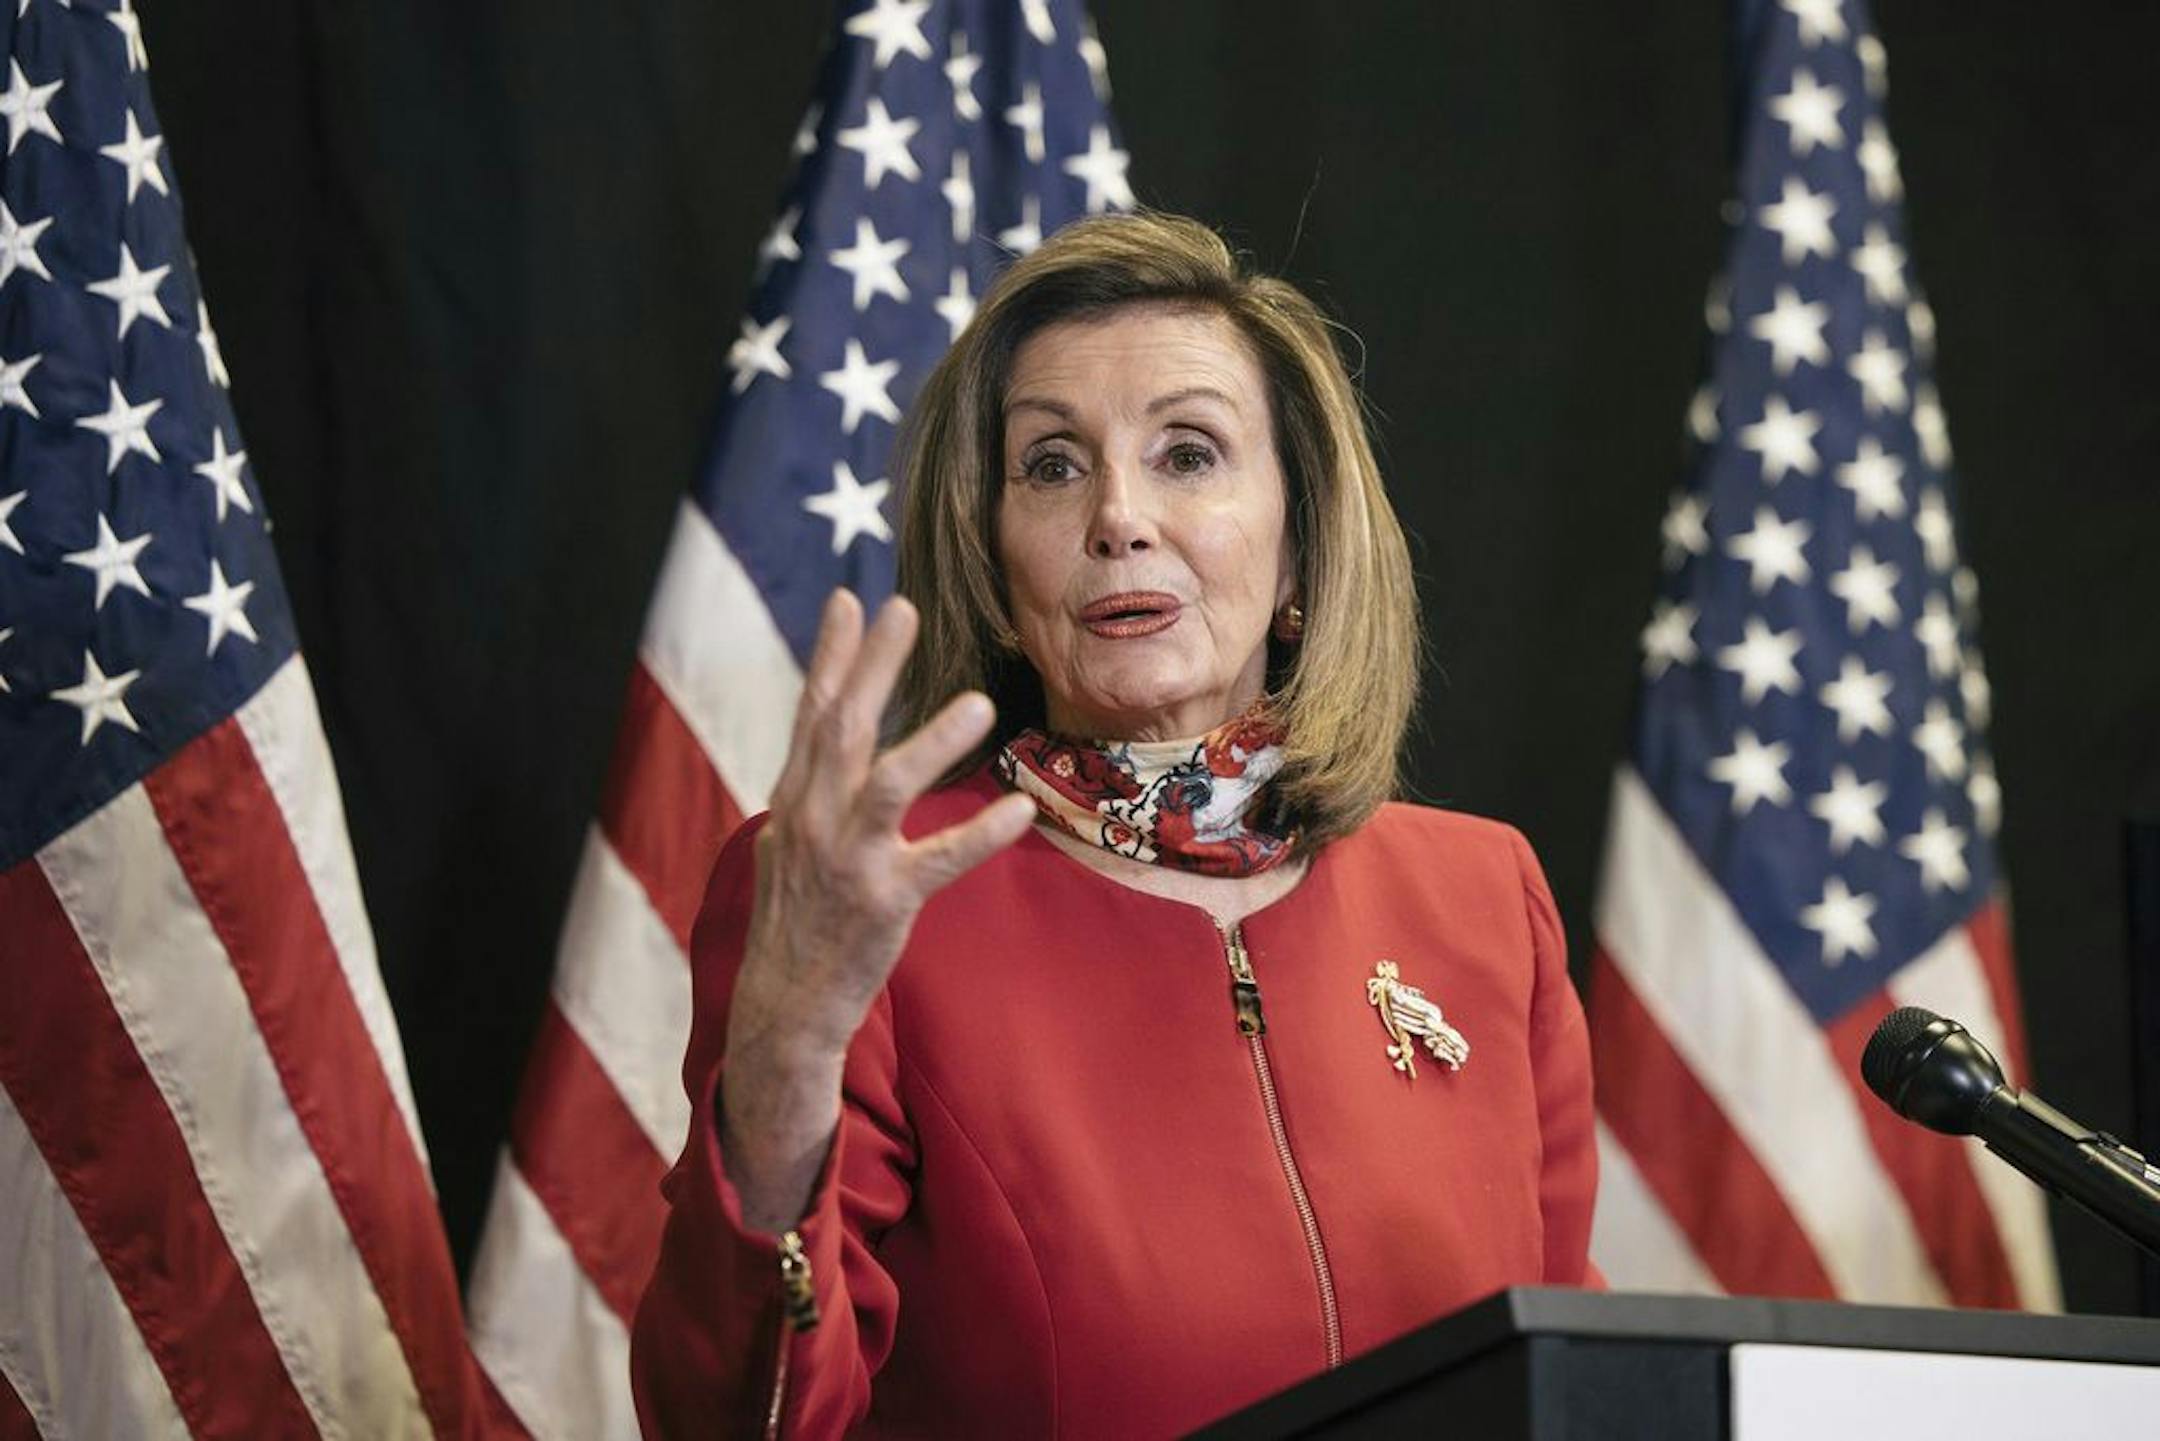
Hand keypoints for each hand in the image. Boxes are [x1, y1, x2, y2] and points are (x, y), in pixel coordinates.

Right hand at [719, 590, 1034, 1227]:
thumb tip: (827, 735)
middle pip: (842, 728)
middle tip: (904, 608)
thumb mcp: (789, 843)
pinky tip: (1018, 811)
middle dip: (872, 666)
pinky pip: (937, 861)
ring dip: (931, 740)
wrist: (783, 1005)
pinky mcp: (883, 904)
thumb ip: (813, 788)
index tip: (851, 599)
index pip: (811, 713)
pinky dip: (978, 835)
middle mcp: (811, 822)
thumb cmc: (797, 919)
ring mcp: (845, 862)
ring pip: (885, 785)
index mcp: (793, 801)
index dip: (832, 655)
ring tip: (978, 703)